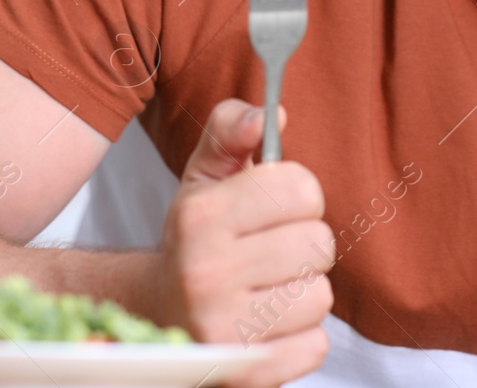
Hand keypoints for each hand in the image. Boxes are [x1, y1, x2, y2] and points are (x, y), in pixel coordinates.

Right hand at [154, 99, 335, 387]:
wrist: (156, 318)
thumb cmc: (196, 241)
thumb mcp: (203, 179)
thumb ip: (231, 132)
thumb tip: (265, 114)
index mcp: (199, 216)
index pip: (300, 188)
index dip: (298, 195)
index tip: (275, 209)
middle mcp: (205, 272)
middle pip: (318, 244)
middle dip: (303, 245)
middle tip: (272, 253)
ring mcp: (223, 329)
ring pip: (319, 296)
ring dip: (302, 292)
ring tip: (267, 289)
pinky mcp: (244, 372)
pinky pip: (316, 346)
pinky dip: (302, 337)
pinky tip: (270, 324)